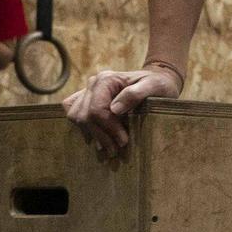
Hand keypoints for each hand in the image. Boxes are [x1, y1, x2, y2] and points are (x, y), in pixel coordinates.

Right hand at [63, 66, 182, 155]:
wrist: (157, 81)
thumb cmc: (159, 84)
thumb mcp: (155, 86)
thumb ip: (135, 94)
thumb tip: (114, 109)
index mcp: (106, 80)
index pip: (97, 109)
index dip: (108, 128)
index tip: (123, 141)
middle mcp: (93, 83)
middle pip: (85, 115)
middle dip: (100, 135)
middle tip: (116, 151)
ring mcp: (88, 91)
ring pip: (76, 116)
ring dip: (90, 134)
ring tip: (107, 148)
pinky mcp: (87, 99)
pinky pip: (73, 113)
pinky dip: (82, 127)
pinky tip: (95, 139)